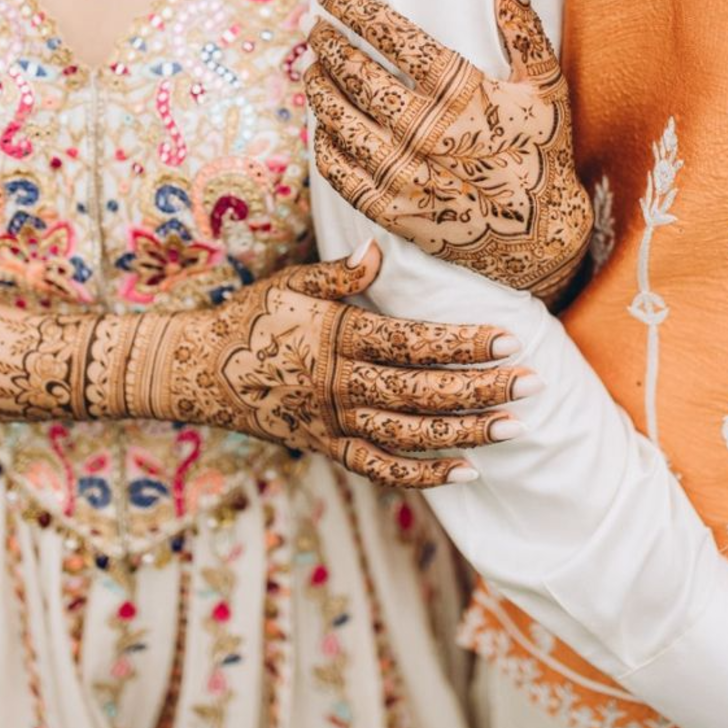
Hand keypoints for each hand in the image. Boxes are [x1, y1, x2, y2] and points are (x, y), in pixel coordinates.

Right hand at [145, 242, 531, 486]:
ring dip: (464, 432)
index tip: (506, 338)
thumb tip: (378, 252)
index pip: (410, 342)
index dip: (460, 343)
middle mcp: (336, 384)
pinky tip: (465, 470)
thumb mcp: (287, 285)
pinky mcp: (324, 447)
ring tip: (514, 426)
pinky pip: (378, 468)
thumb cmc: (249, 318)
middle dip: (479, 388)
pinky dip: (422, 474)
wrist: (195, 370)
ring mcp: (331, 421)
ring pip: (408, 434)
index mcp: (334, 337)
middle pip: (420, 391)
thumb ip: (337, 277)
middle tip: (531, 383)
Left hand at [305, 0, 591, 303]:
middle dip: (328, 44)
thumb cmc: (542, 154)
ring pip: (338, 120)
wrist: (539, 238)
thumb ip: (524, 29)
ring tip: (310, 69)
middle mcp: (424, 130)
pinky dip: (322, 144)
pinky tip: (320, 125)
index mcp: (461, 94)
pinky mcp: (388, 209)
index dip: (355, 9)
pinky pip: (337, 171)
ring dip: (317, 89)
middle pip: (356, 75)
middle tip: (315, 28)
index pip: (394, 37)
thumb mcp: (545, 88)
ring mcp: (403, 172)